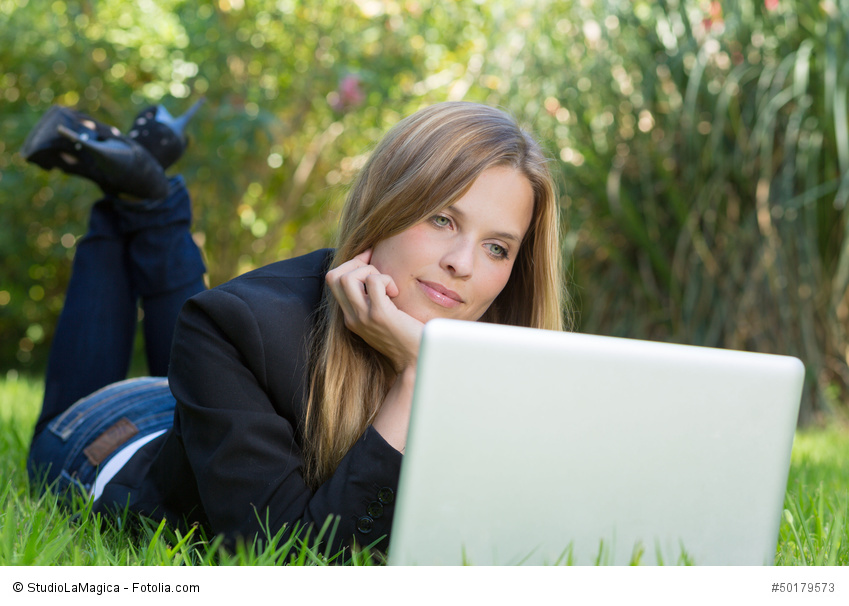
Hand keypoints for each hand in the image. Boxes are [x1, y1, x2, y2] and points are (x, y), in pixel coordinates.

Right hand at [325, 250, 423, 373]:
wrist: (418, 361)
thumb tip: (374, 273)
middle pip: (333, 276)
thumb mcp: (382, 318)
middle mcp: (352, 317)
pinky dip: (385, 279)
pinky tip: (395, 293)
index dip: (350, 266)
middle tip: (378, 274)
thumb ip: (373, 300)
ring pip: (347, 277)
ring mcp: (363, 316)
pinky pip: (373, 282)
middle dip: (356, 265)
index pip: (333, 281)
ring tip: (386, 285)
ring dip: (369, 272)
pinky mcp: (380, 315)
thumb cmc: (407, 337)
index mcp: (350, 317)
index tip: (371, 264)